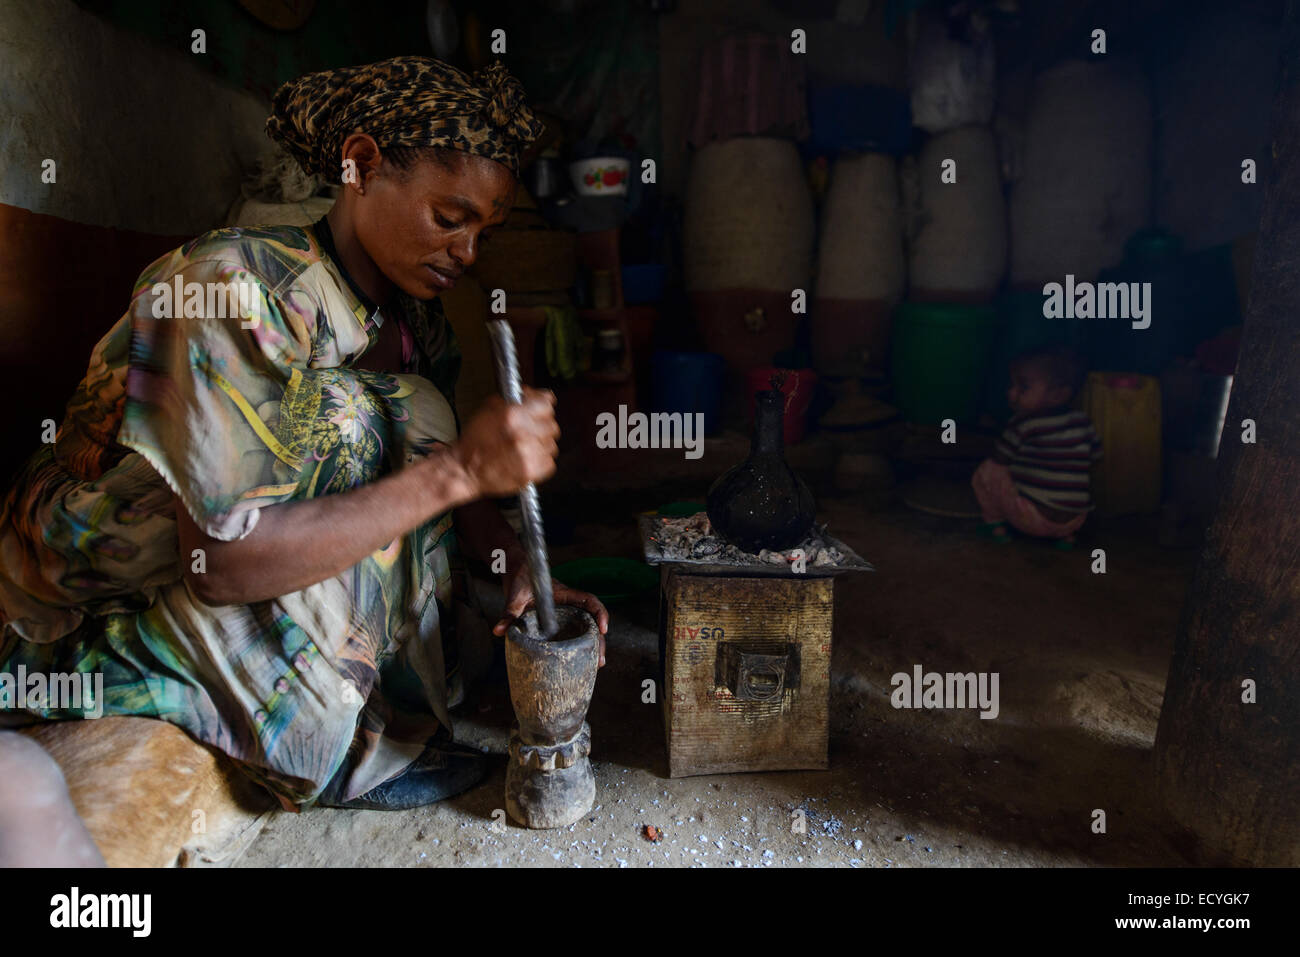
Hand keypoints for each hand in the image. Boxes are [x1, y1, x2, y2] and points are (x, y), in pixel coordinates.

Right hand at [452, 389, 558, 498]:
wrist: (464, 469)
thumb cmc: (474, 441)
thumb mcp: (488, 410)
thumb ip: (511, 400)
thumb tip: (531, 395)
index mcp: (512, 415)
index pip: (546, 403)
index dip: (543, 404)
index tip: (543, 406)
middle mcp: (522, 434)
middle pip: (551, 425)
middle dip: (541, 426)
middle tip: (529, 430)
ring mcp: (528, 454)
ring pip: (552, 444)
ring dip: (541, 445)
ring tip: (525, 447)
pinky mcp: (531, 471)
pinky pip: (550, 462)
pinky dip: (541, 461)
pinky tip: (527, 458)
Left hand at [495, 564, 609, 667]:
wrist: (516, 572)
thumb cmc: (520, 579)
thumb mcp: (515, 596)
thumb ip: (509, 613)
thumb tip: (499, 631)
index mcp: (564, 594)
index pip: (589, 601)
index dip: (599, 614)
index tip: (603, 629)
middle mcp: (569, 605)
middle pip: (591, 621)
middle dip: (599, 641)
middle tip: (600, 660)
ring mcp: (565, 614)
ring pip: (584, 630)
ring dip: (592, 646)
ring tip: (595, 666)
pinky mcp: (558, 623)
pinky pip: (572, 634)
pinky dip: (578, 647)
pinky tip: (580, 662)